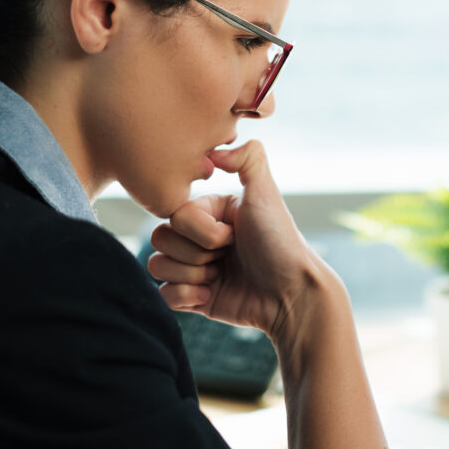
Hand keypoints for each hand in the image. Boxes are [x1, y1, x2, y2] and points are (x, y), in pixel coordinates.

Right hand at [146, 140, 324, 336]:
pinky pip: (164, 296)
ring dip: (190, 275)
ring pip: (157, 266)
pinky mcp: (194, 297)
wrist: (292, 293)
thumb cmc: (280, 242)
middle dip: (195, 253)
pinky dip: (185, 297)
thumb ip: (249, 159)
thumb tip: (214, 151)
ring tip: (220, 276)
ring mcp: (195, 267)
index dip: (203, 231)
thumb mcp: (267, 193)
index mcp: (210, 211)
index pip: (175, 215)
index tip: (234, 235)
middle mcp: (199, 237)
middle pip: (160, 239)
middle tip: (227, 256)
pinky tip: (211, 296)